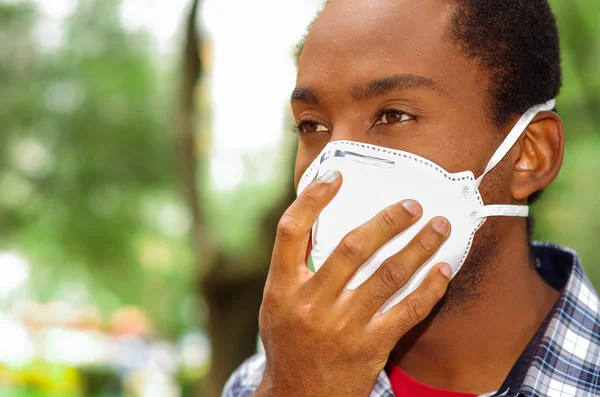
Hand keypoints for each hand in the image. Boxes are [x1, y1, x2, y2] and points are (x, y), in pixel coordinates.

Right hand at [255, 170, 451, 396]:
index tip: (336, 178)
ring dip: (419, 246)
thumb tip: (324, 222)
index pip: (291, 231)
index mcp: (281, 288)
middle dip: (388, 220)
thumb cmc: (289, 343)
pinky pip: (407, 311)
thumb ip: (295, 268)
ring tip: (439, 227)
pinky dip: (428, 288)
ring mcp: (342, 326)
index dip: (313, 199)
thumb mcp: (277, 304)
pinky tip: (442, 271)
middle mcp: (310, 303)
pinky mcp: (370, 347)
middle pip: (352, 247)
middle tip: (412, 204)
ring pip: (388, 274)